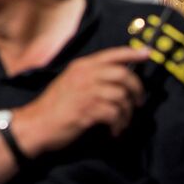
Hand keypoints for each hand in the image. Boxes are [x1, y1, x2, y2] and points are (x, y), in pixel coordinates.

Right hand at [15, 46, 149, 156]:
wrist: (35, 124)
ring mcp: (86, 92)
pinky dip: (119, 125)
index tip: (147, 54)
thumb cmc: (54, 107)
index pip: (112, 54)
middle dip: (137, 89)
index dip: (132, 53)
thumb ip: (90, 77)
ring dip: (127, 112)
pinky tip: (114, 131)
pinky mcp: (87, 110)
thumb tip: (118, 78)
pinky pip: (115, 114)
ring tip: (122, 122)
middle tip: (138, 102)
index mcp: (80, 66)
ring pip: (122, 96)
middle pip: (123, 75)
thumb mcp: (69, 83)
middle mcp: (84, 75)